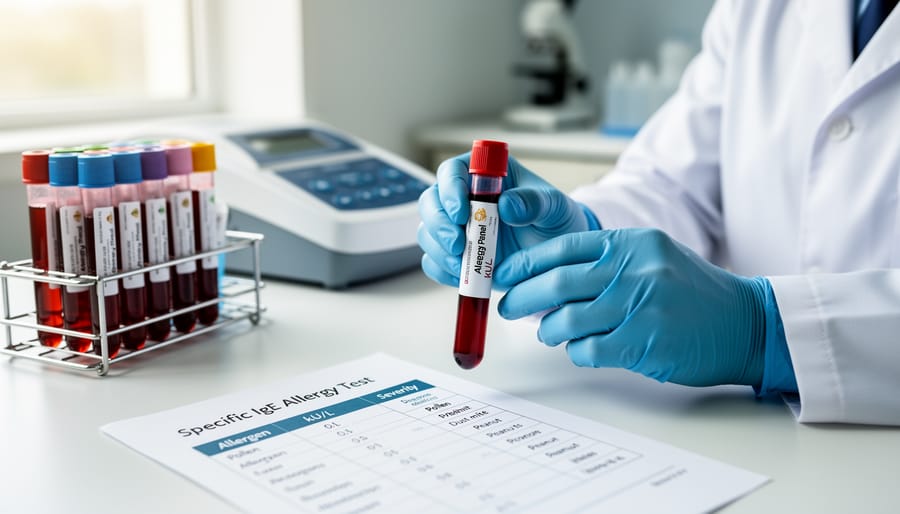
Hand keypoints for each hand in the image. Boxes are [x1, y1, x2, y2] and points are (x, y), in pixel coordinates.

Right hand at [418, 153, 595, 287]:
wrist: (558, 256)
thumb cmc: (555, 221)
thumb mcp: (554, 207)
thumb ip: (535, 202)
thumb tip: (507, 204)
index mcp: (485, 175)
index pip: (453, 172)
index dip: (450, 189)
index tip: (461, 213)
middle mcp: (464, 198)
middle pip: (431, 202)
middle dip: (438, 225)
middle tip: (457, 245)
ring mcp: (457, 228)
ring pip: (428, 232)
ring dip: (439, 250)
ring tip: (463, 266)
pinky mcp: (456, 255)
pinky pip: (433, 261)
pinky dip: (443, 270)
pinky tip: (463, 276)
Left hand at [494, 229, 767, 386]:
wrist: (747, 322)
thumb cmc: (694, 292)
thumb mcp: (653, 257)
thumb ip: (607, 260)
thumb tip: (550, 277)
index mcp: (631, 243)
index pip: (562, 247)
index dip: (526, 263)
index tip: (505, 276)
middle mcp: (633, 269)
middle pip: (556, 283)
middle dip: (522, 297)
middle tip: (508, 307)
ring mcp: (639, 305)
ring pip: (566, 319)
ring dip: (548, 329)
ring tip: (549, 332)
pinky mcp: (644, 342)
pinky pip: (588, 349)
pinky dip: (577, 351)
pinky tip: (583, 348)